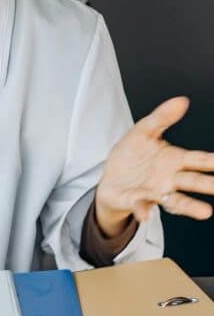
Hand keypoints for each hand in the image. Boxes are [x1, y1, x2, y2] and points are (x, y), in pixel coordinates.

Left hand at [96, 96, 213, 235]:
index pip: (198, 160)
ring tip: (206, 212)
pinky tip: (145, 215)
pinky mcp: (136, 201)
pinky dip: (143, 210)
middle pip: (192, 181)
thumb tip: (182, 100)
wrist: (111, 179)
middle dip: (208, 184)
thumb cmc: (132, 156)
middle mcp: (170, 179)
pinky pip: (141, 206)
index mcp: (175, 160)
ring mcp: (155, 192)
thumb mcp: (143, 132)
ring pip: (176, 199)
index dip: (212, 161)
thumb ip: (161, 118)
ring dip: (190, 205)